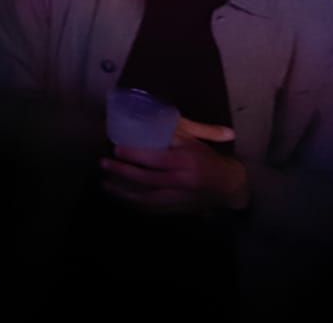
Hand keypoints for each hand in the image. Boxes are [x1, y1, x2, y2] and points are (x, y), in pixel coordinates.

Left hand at [101, 118, 248, 214]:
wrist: (229, 187)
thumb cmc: (208, 158)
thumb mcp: (195, 141)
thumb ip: (175, 133)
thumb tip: (149, 121)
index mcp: (186, 162)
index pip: (157, 159)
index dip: (135, 155)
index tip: (116, 149)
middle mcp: (182, 183)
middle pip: (147, 180)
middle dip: (122, 173)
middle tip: (103, 164)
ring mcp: (178, 200)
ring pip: (146, 199)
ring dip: (123, 192)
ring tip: (105, 183)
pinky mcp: (176, 210)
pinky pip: (151, 209)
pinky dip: (133, 204)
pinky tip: (120, 197)